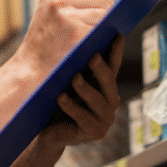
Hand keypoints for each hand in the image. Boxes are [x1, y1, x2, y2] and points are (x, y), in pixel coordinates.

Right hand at [15, 0, 114, 80]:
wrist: (32, 67)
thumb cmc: (43, 44)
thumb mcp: (49, 15)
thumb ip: (70, 4)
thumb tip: (105, 0)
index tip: (109, 8)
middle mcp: (57, 0)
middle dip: (109, 10)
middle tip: (115, 22)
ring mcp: (66, 14)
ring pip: (102, 13)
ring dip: (107, 24)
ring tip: (107, 33)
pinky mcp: (76, 30)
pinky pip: (101, 28)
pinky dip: (104, 35)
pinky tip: (103, 41)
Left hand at [38, 33, 124, 155]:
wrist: (48, 131)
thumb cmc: (58, 100)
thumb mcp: (66, 80)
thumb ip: (73, 64)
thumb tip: (69, 37)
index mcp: (104, 85)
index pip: (112, 65)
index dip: (116, 51)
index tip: (117, 34)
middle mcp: (109, 100)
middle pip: (108, 82)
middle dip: (101, 69)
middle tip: (93, 57)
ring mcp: (104, 118)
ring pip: (98, 101)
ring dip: (85, 89)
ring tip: (74, 78)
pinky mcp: (95, 132)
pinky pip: (84, 118)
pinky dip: (72, 107)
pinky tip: (61, 98)